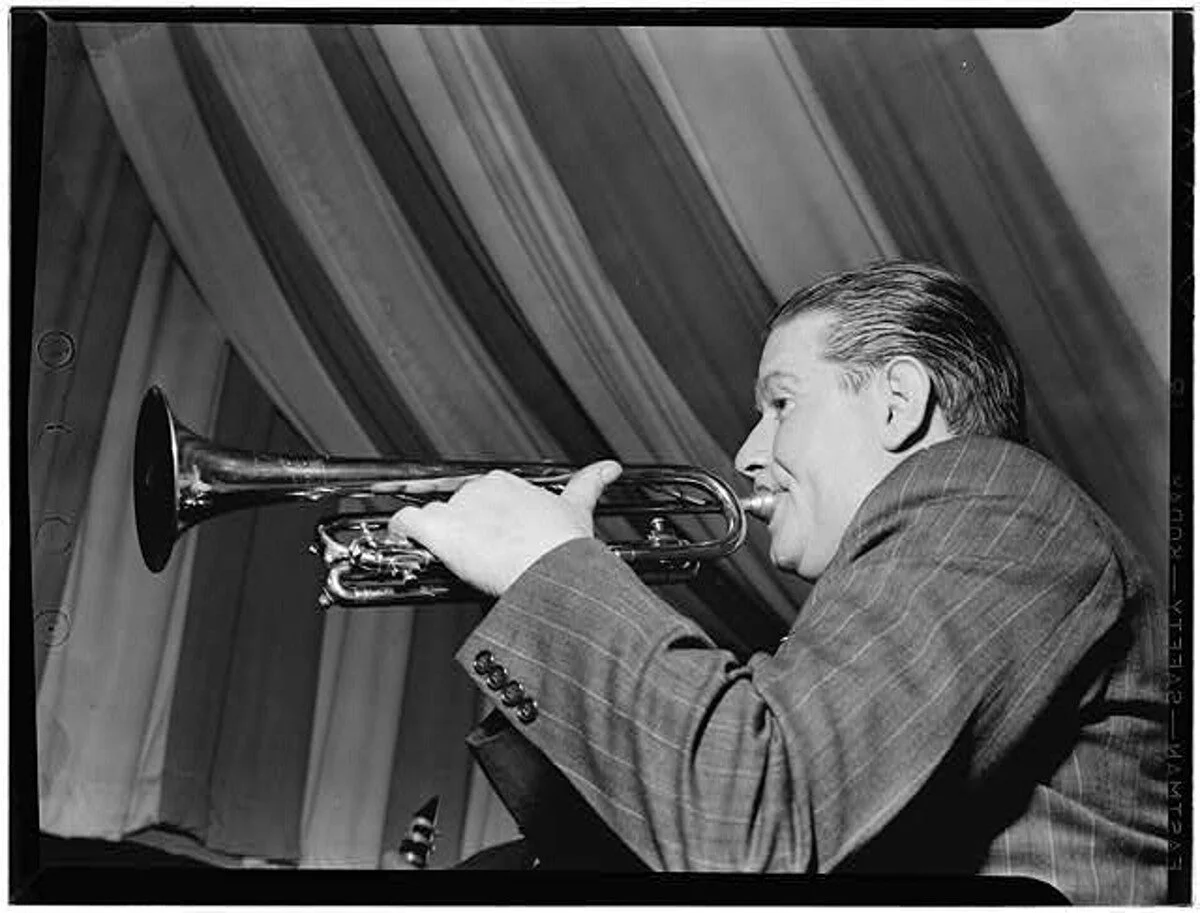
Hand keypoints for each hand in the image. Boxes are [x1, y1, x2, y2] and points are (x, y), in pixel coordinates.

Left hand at [388, 460, 622, 596]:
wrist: (554, 570)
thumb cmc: (565, 547)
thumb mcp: (580, 508)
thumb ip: (591, 482)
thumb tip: (611, 467)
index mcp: (507, 483)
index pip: (481, 496)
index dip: (482, 520)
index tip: (488, 537)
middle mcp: (480, 489)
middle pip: (454, 507)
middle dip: (461, 529)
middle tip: (475, 556)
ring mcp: (457, 508)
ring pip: (433, 516)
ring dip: (436, 536)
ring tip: (447, 559)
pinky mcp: (438, 528)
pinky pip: (405, 522)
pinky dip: (399, 532)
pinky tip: (402, 543)